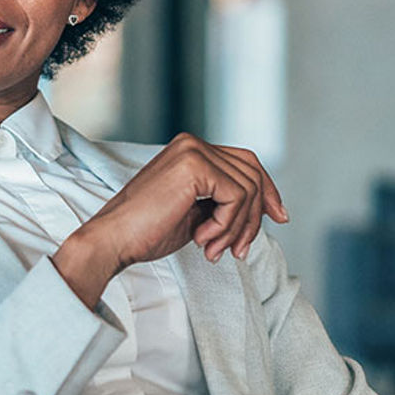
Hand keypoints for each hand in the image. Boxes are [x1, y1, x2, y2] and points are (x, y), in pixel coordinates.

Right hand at [53, 133, 288, 308]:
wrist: (114, 240)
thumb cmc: (146, 231)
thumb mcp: (197, 213)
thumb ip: (224, 201)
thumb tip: (265, 208)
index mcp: (190, 150)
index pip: (245, 162)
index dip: (267, 190)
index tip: (280, 217)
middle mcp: (192, 143)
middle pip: (253, 172)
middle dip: (255, 216)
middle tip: (239, 250)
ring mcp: (193, 151)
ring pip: (248, 188)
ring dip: (237, 228)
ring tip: (214, 249)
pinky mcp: (195, 167)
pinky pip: (236, 198)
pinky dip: (227, 226)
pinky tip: (204, 240)